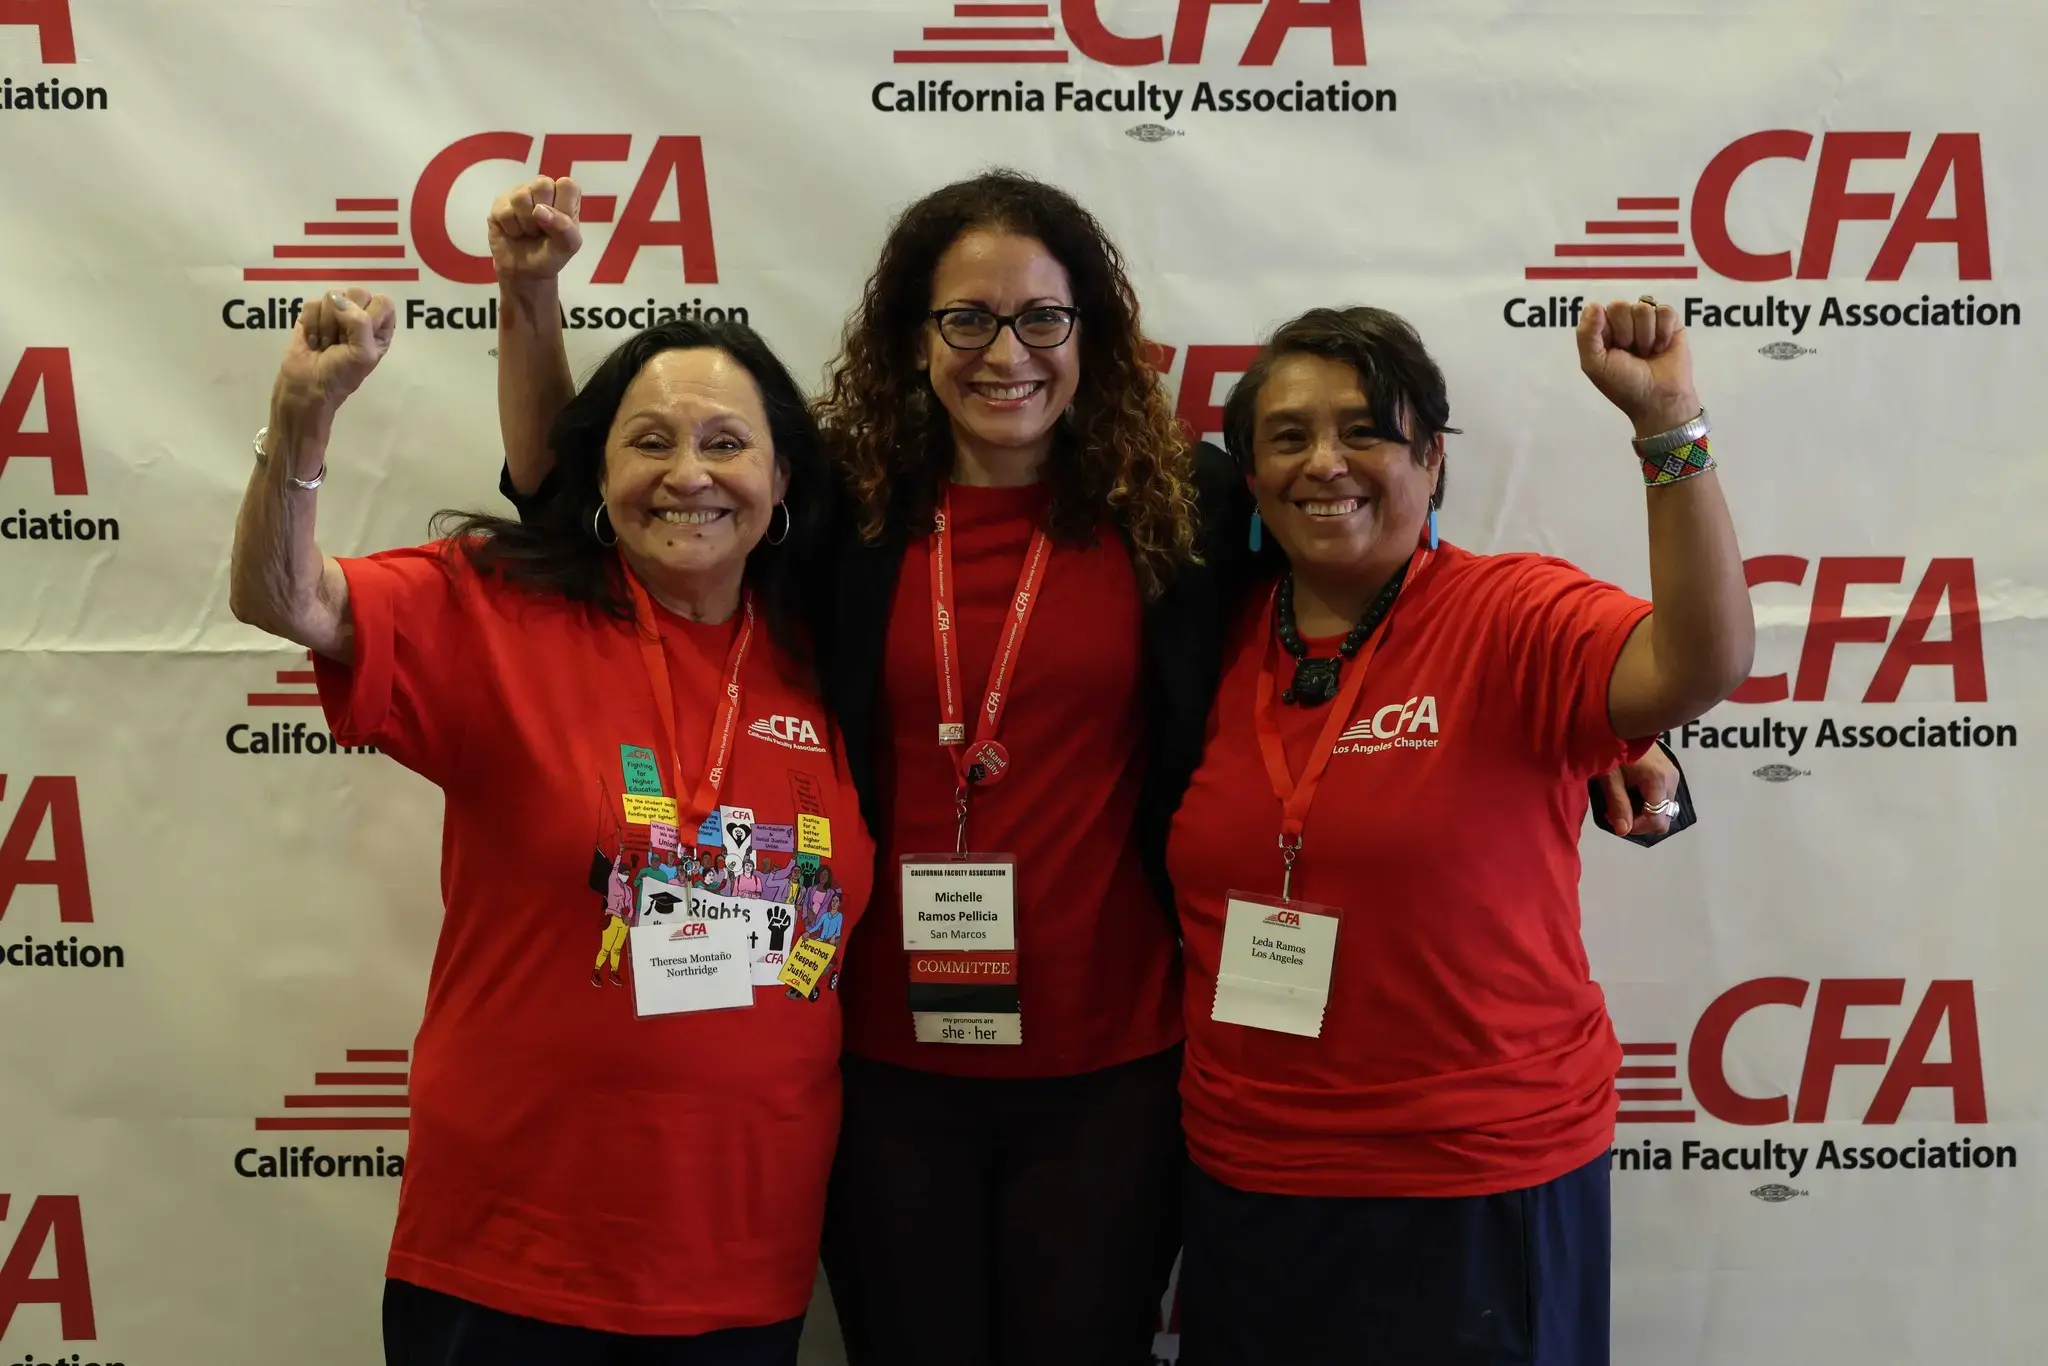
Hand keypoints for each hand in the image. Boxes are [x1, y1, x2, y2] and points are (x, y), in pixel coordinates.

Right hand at [272, 288, 395, 419]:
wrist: (307, 386)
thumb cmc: (341, 375)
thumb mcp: (363, 354)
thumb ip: (360, 323)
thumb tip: (338, 298)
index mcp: (380, 328)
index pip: (384, 302)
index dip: (370, 315)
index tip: (360, 335)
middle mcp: (360, 316)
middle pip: (358, 292)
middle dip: (345, 319)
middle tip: (340, 341)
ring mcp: (336, 312)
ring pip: (333, 295)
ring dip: (326, 325)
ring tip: (326, 344)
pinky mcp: (313, 313)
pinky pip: (312, 303)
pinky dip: (311, 324)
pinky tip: (313, 341)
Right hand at [488, 176, 582, 284]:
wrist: (525, 272)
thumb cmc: (550, 255)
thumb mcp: (569, 245)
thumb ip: (565, 227)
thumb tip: (539, 210)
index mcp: (564, 196)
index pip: (567, 184)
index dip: (563, 206)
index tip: (560, 224)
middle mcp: (542, 189)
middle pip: (542, 183)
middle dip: (542, 215)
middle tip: (542, 229)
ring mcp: (520, 193)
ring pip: (520, 196)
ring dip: (526, 223)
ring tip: (528, 232)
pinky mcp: (500, 203)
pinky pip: (505, 211)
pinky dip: (512, 229)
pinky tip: (515, 233)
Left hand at [1576, 298, 1700, 438]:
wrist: (1658, 399)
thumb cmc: (1624, 385)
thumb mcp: (1594, 364)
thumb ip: (1586, 335)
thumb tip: (1595, 305)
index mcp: (1602, 332)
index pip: (1597, 310)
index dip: (1605, 330)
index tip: (1611, 349)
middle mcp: (1624, 323)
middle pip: (1620, 306)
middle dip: (1625, 333)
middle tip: (1631, 353)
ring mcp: (1647, 321)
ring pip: (1643, 307)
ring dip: (1645, 336)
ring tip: (1647, 353)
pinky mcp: (1670, 322)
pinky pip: (1664, 310)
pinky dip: (1663, 333)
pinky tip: (1661, 348)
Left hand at [1594, 744, 1679, 838]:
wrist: (1622, 723)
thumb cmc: (1613, 747)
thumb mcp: (1610, 777)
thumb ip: (1618, 805)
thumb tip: (1623, 831)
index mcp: (1658, 780)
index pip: (1657, 820)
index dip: (1637, 827)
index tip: (1616, 820)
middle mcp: (1672, 780)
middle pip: (1663, 817)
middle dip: (1640, 821)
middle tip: (1617, 812)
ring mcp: (1673, 775)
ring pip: (1664, 809)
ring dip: (1644, 812)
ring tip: (1622, 802)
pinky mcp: (1670, 772)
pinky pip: (1663, 798)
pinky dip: (1648, 802)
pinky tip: (1631, 794)